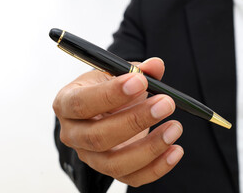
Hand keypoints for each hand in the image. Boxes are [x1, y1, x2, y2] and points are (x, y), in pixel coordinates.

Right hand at [53, 57, 182, 186]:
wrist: (104, 109)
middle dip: (135, 120)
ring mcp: (90, 157)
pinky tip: (175, 150)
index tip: (141, 81)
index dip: (111, 94)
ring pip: (115, 163)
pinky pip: (132, 177)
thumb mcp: (115, 73)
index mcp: (67, 103)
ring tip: (175, 127)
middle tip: (166, 103)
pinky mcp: (110, 170)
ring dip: (149, 147)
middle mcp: (73, 133)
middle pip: (98, 136)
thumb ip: (136, 69)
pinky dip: (157, 167)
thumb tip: (156, 65)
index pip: (82, 103)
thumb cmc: (106, 89)